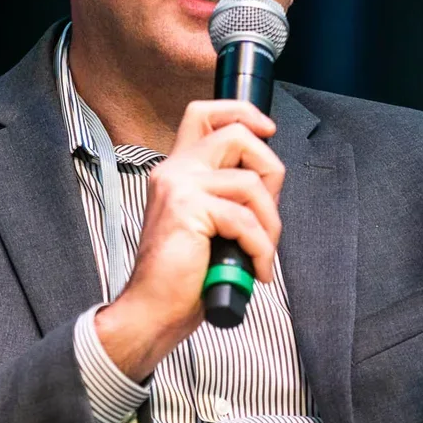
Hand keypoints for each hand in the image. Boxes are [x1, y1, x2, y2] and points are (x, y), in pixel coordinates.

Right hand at [94, 100, 284, 380]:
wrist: (152, 309)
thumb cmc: (181, 275)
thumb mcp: (208, 224)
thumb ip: (227, 196)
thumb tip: (266, 183)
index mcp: (176, 170)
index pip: (203, 115)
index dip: (241, 113)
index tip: (266, 131)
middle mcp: (175, 171)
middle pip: (236, 134)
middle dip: (270, 168)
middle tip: (268, 210)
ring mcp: (180, 187)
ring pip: (250, 183)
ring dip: (270, 224)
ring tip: (261, 253)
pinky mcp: (188, 209)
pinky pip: (246, 220)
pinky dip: (261, 249)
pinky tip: (255, 268)